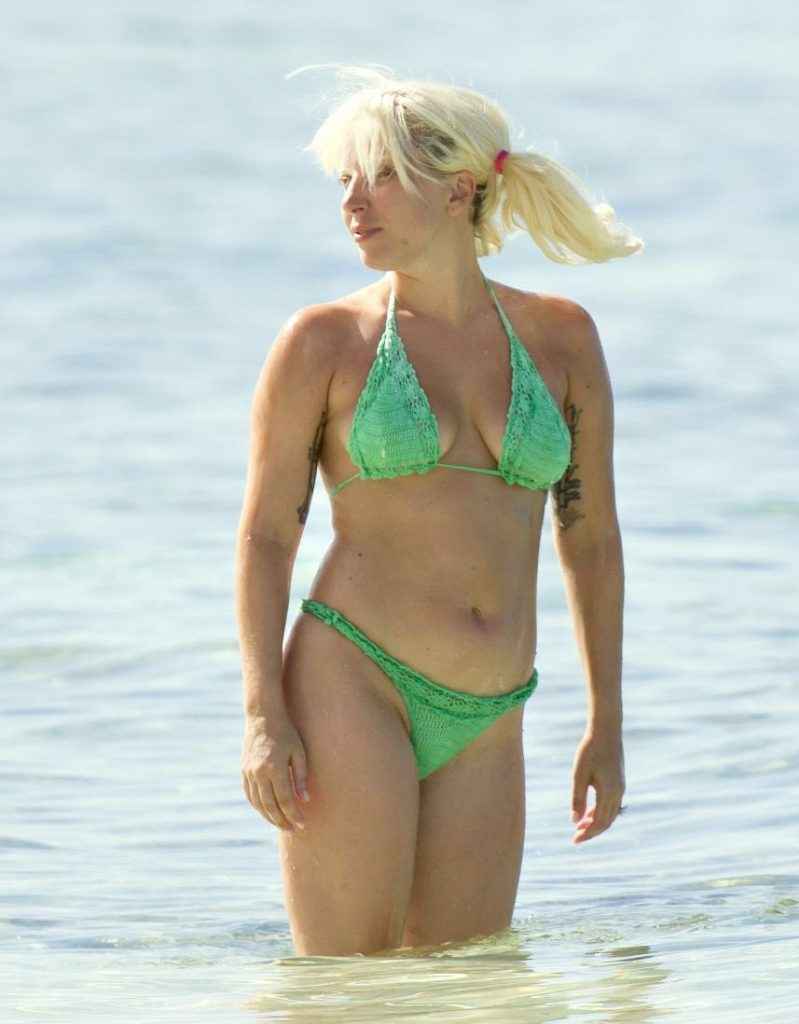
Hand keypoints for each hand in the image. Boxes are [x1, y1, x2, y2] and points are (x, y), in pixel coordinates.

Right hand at [241, 712, 310, 832]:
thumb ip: (301, 777)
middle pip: (270, 806)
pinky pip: (250, 795)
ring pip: (258, 803)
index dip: (294, 815)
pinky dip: (258, 806)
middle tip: (294, 830)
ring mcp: (249, 773)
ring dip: (270, 817)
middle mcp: (259, 773)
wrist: (263, 717)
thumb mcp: (299, 752)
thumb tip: (305, 800)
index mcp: (274, 768)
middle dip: (282, 821)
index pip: (284, 800)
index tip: (303, 824)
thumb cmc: (286, 733)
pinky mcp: (244, 771)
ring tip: (282, 824)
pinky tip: (268, 811)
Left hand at [570, 729, 624, 843]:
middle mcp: (618, 793)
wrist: (606, 730)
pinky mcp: (618, 781)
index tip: (574, 840)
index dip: (587, 834)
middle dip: (592, 831)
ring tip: (580, 826)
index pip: (599, 823)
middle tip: (575, 837)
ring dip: (596, 822)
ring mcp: (620, 787)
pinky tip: (589, 811)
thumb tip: (574, 821)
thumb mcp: (579, 775)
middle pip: (606, 821)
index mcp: (609, 793)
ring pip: (610, 813)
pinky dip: (600, 811)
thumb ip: (577, 799)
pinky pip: (611, 804)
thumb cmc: (589, 750)